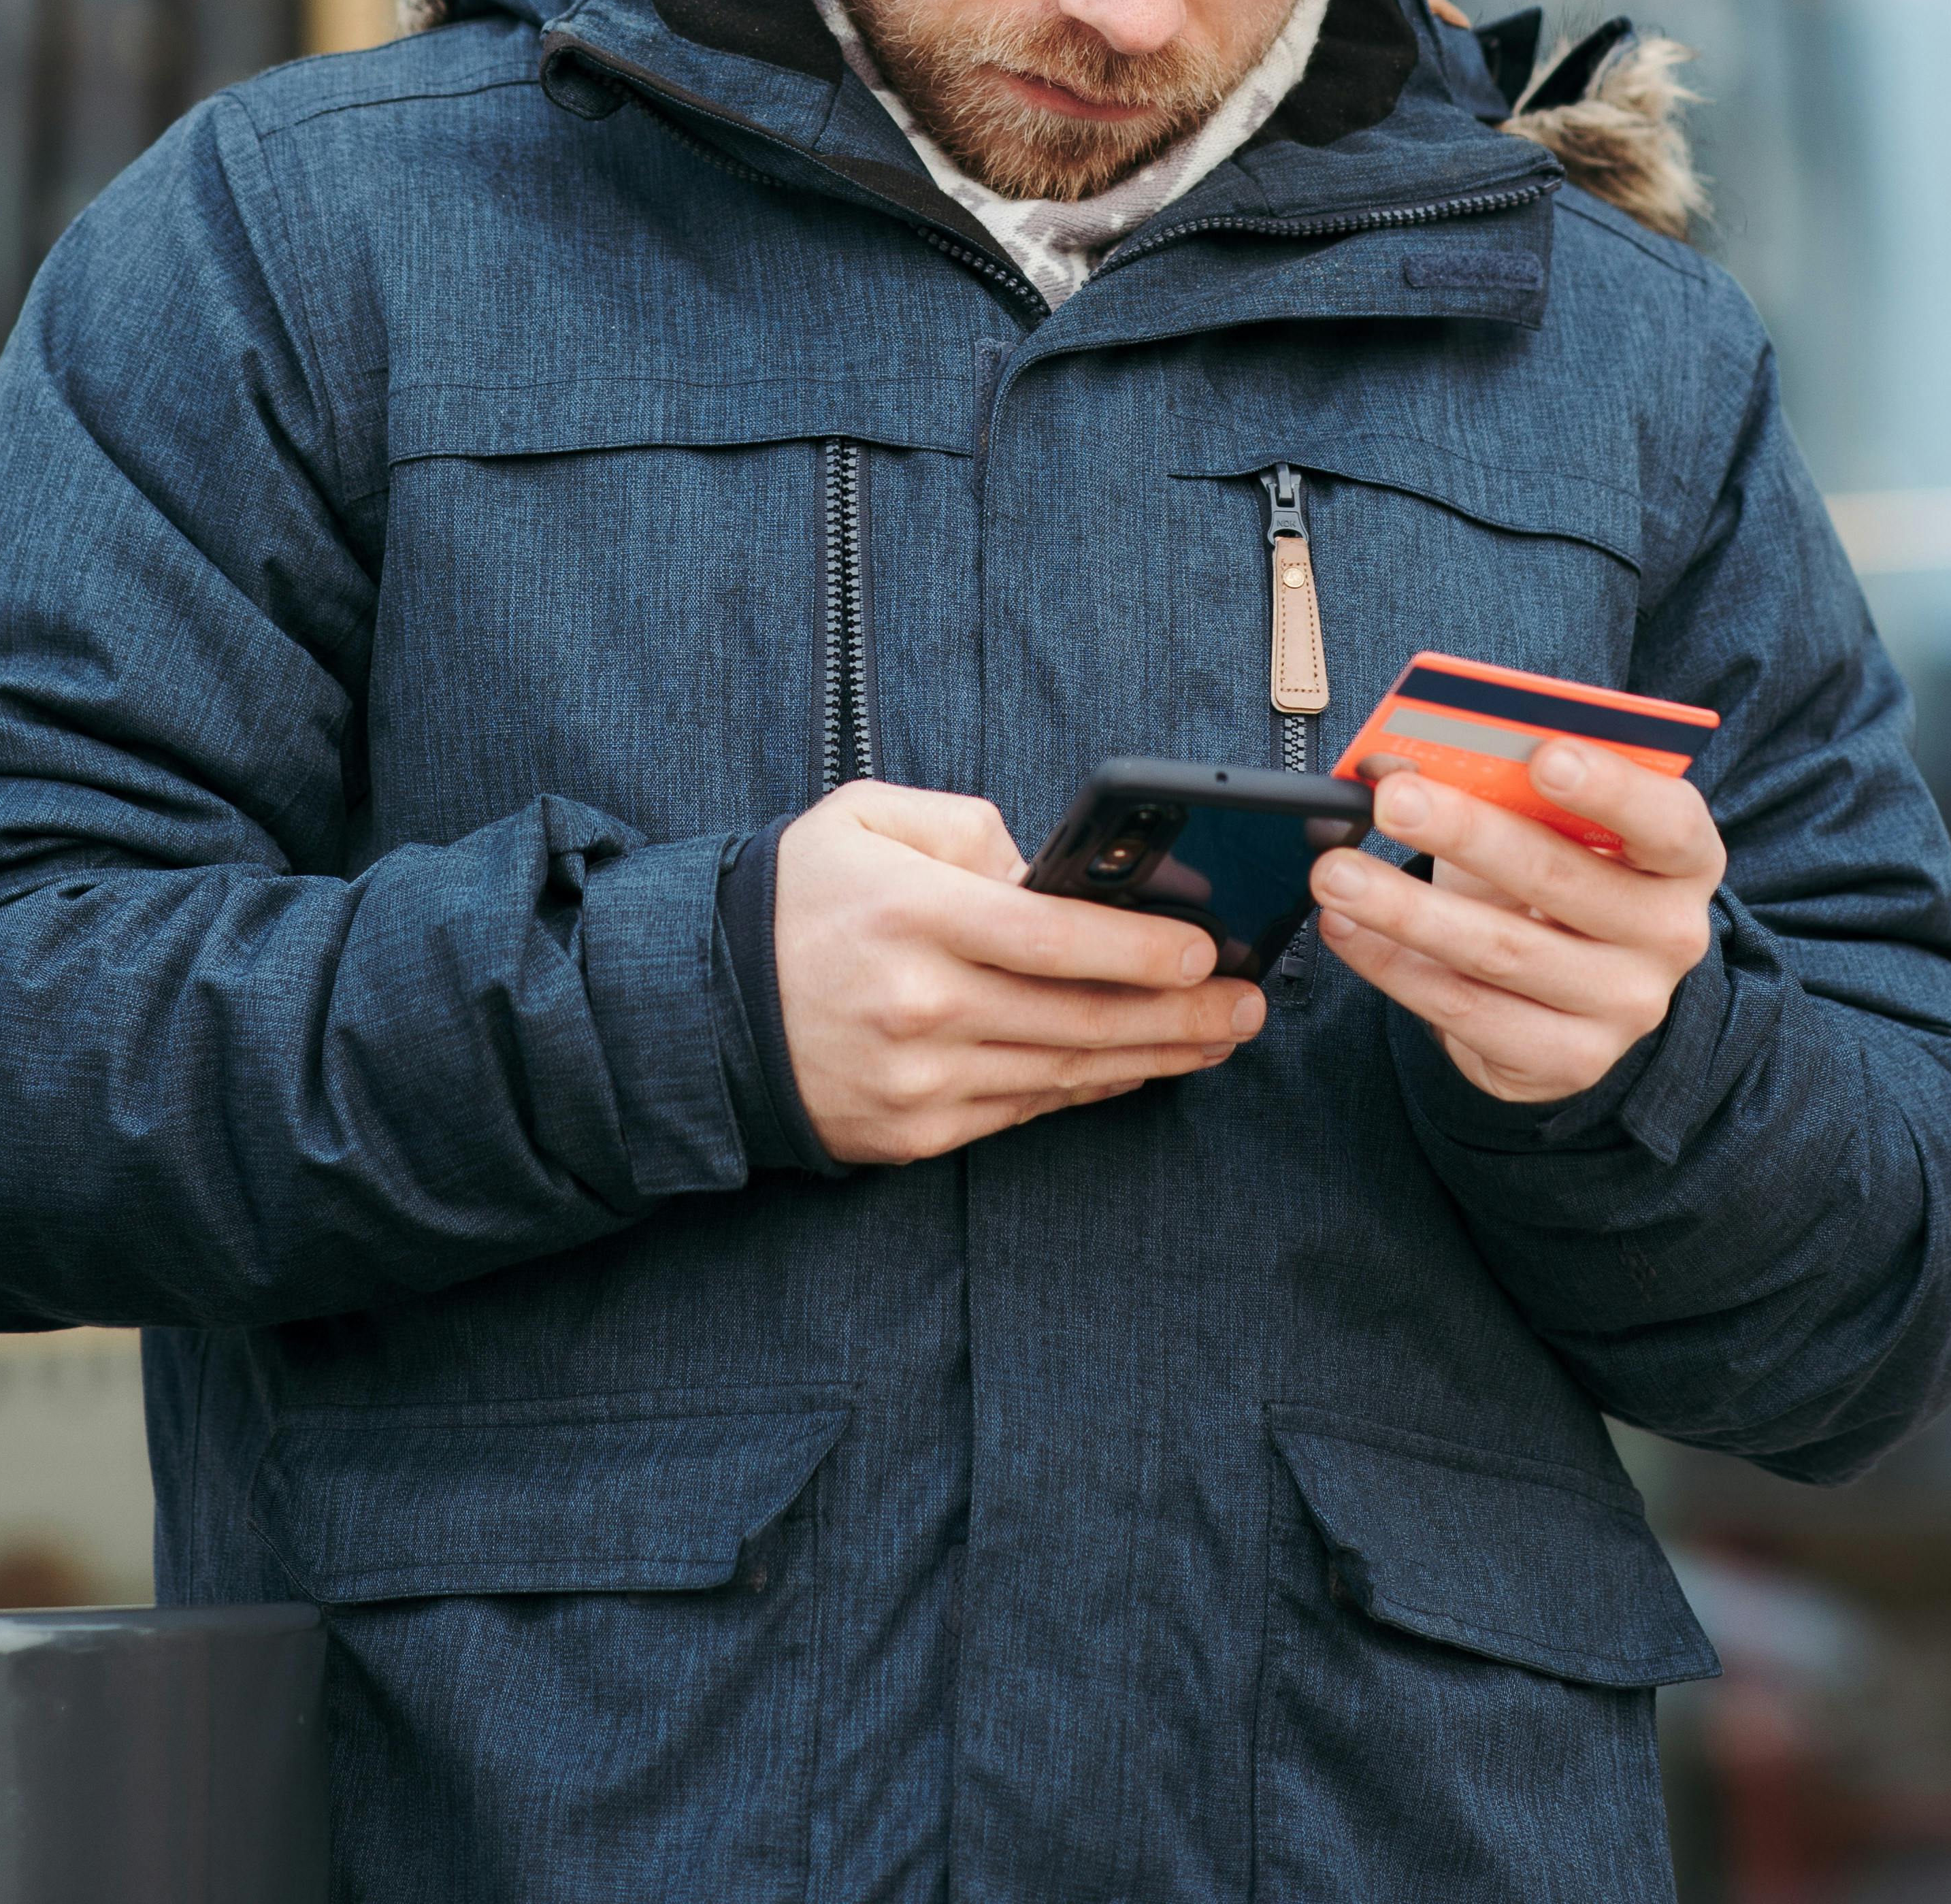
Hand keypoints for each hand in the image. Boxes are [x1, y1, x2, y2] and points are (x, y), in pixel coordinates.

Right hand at [774, 782, 1266, 1165]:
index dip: (1140, 949)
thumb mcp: (865, 817)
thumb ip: (966, 827)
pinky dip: (1088, 1089)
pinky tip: (1134, 1067)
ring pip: (1063, 1071)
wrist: (703, 1004)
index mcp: (912, 914)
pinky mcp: (913, 1133)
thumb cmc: (799, 897)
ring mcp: (917, 1079)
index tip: (1207, 949)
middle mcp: (919, 1004)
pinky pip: (1023, 1110)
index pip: (1052, 936)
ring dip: (1152, 1057)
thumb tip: (1050, 869)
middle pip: (1077, 1015)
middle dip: (1179, 1014)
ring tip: (1217, 1039)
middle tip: (1248, 1004)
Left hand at [1308, 741, 1723, 1105]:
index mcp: (1683, 858)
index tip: (1542, 754)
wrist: (1575, 990)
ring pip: (1500, 951)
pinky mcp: (1568, 1060)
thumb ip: (1504, 786)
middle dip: (1466, 832)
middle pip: (1560, 877)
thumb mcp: (1551, 825)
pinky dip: (1396, 968)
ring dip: (1405, 908)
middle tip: (1390, 798)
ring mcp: (1623, 1007)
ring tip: (1333, 872)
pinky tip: (1346, 930)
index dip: (1609, 787)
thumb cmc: (1557, 872)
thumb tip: (1396, 757)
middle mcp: (1670, 936)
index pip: (1666, 820)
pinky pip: (1468, 1012)